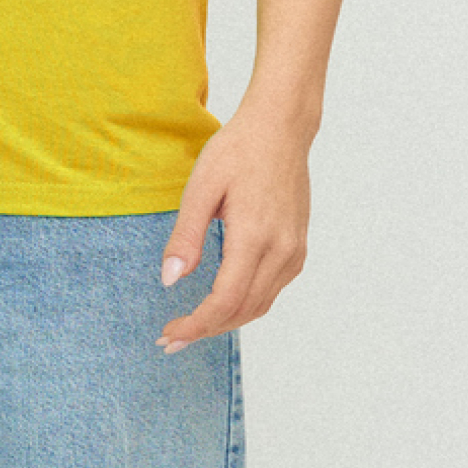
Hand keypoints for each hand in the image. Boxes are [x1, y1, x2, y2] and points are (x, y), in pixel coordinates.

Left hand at [155, 104, 312, 353]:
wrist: (280, 130)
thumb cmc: (237, 151)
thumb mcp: (201, 188)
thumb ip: (186, 237)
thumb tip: (169, 281)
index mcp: (255, 237)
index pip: (225, 301)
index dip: (196, 325)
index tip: (169, 334)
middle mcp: (281, 250)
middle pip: (242, 311)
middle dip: (205, 330)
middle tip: (172, 338)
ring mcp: (293, 251)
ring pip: (259, 306)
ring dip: (225, 321)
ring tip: (192, 325)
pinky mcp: (297, 248)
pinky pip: (271, 290)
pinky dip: (245, 304)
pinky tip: (222, 301)